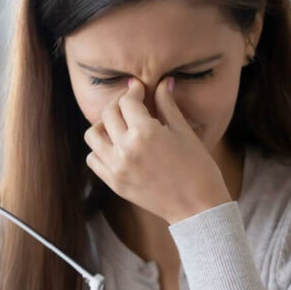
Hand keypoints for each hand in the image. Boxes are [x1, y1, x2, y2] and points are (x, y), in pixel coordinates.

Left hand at [84, 76, 230, 223]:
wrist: (197, 207)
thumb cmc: (198, 168)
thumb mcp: (184, 132)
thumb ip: (167, 105)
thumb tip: (164, 82)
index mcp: (145, 133)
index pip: (128, 101)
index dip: (134, 90)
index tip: (139, 88)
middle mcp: (126, 149)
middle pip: (108, 114)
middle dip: (119, 103)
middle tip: (130, 103)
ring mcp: (117, 168)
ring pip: (92, 135)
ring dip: (103, 125)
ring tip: (119, 125)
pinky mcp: (114, 183)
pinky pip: (93, 159)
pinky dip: (100, 149)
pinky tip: (116, 146)